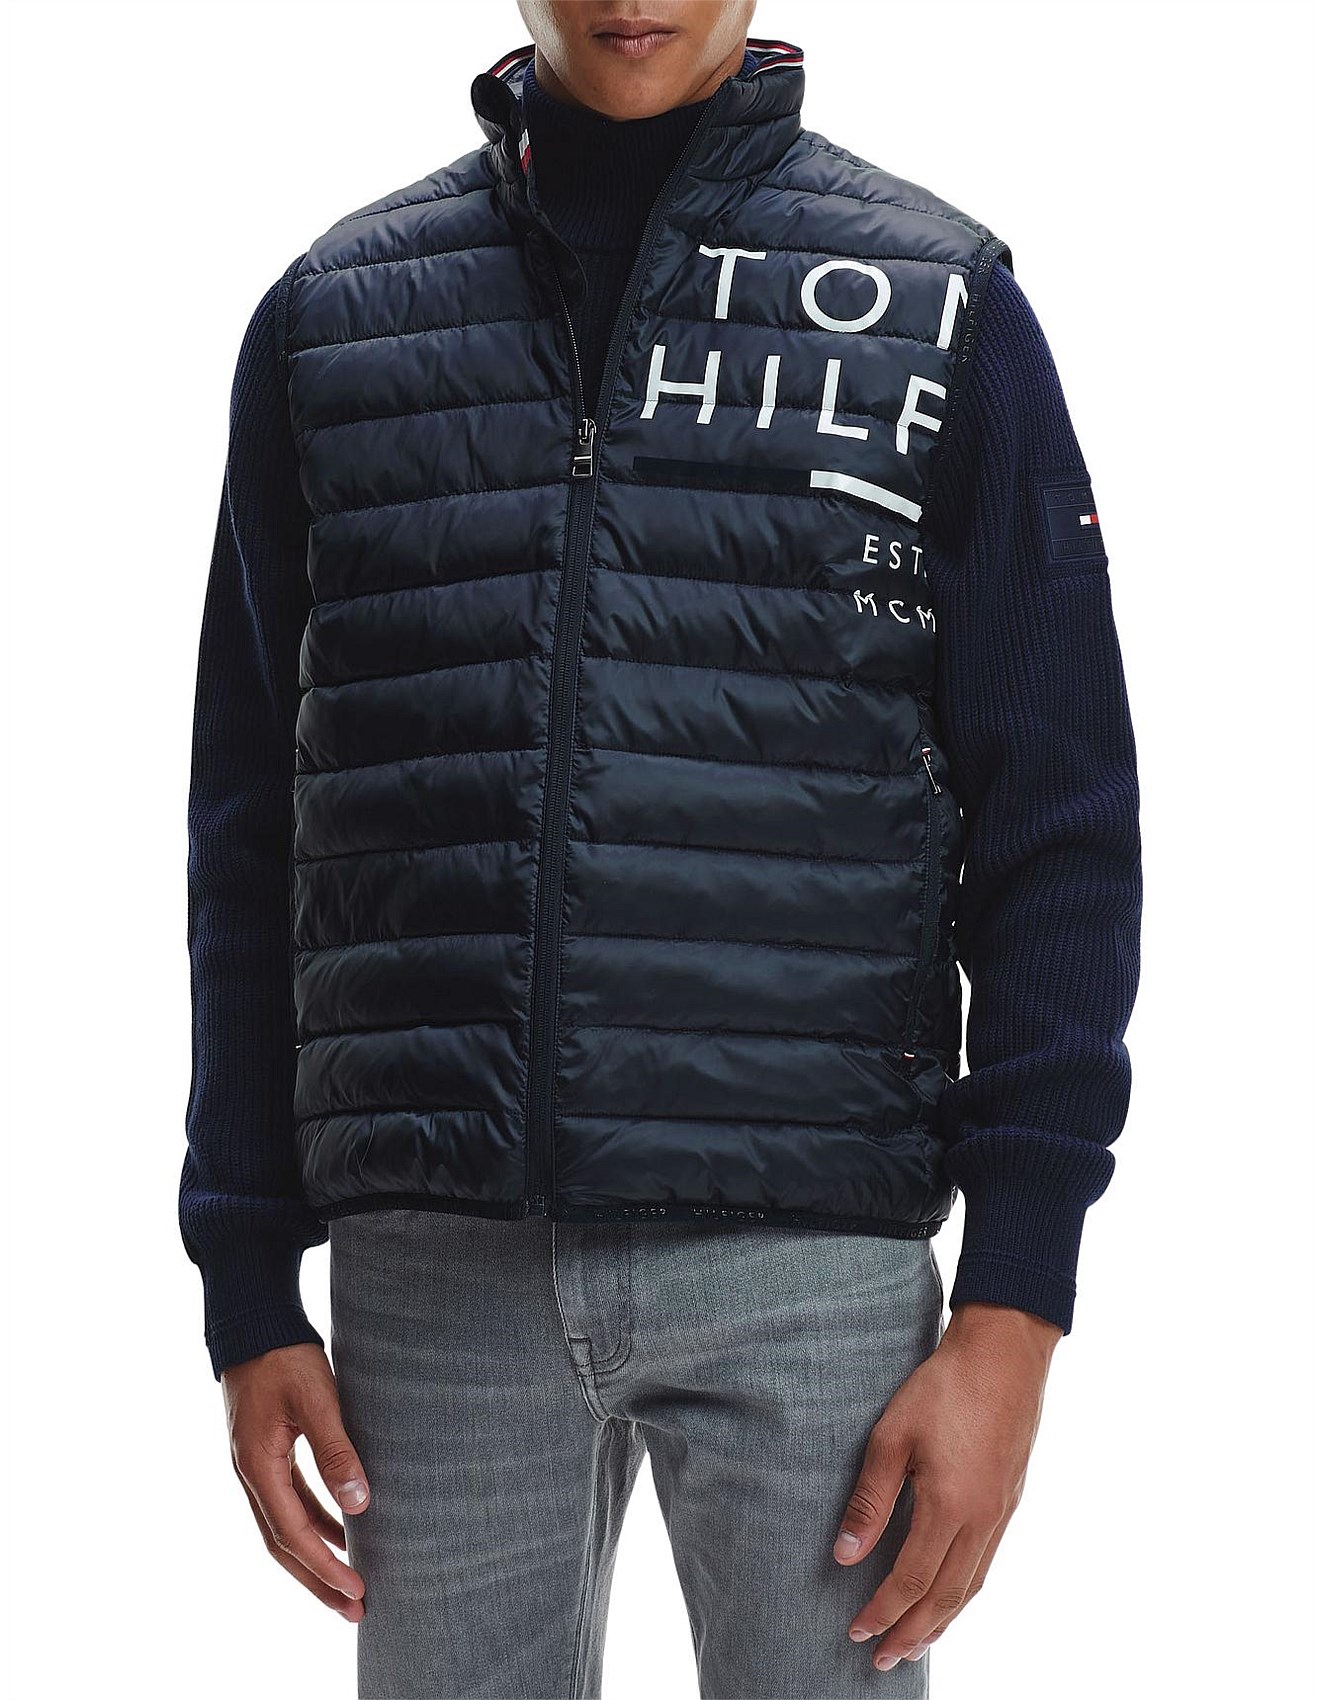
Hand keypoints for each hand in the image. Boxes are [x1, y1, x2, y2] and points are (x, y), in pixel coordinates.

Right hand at [222, 1343, 370, 1620]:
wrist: (253, 1323)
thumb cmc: (284, 1356)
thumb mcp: (316, 1399)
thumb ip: (336, 1450)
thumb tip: (359, 1503)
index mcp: (258, 1467)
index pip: (292, 1534)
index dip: (324, 1567)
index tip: (356, 1590)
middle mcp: (251, 1474)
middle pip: (282, 1545)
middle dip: (317, 1580)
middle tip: (354, 1609)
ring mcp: (255, 1465)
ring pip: (284, 1527)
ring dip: (315, 1556)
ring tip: (350, 1582)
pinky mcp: (266, 1453)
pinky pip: (289, 1502)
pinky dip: (313, 1522)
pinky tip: (340, 1529)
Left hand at [833, 1302, 1061, 1670]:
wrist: (1004, 1356)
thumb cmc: (942, 1389)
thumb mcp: (893, 1436)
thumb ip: (869, 1500)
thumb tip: (844, 1555)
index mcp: (950, 1508)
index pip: (911, 1580)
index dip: (883, 1610)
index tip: (856, 1631)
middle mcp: (981, 1521)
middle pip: (945, 1597)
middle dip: (912, 1633)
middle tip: (883, 1660)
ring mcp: (1000, 1513)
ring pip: (971, 1586)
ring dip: (941, 1621)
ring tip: (915, 1643)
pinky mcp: (1009, 1500)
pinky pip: (986, 1563)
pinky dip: (964, 1592)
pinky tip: (950, 1594)